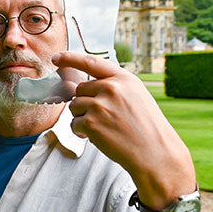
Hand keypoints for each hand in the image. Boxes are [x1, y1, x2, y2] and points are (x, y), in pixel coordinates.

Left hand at [53, 51, 195, 207]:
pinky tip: (99, 137)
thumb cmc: (146, 128)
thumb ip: (112, 87)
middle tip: (104, 118)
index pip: (91, 62)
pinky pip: (73, 124)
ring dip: (83, 118)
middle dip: (85, 104)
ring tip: (104, 128)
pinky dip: (81, 132)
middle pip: (80, 90)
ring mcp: (100, 105)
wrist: (156, 153)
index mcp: (124, 79)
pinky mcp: (91, 122)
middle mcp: (112, 88)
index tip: (56, 58)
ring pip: (74, 106)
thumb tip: (81, 87)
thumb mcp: (136, 97)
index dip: (70, 58)